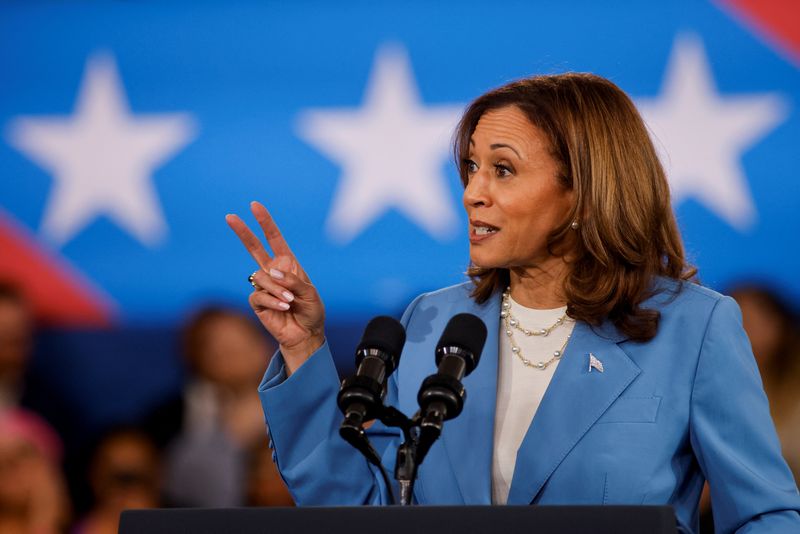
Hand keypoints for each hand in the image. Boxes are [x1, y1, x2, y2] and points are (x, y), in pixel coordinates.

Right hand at [226, 201, 324, 374]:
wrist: (305, 334)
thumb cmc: (311, 311)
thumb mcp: (309, 293)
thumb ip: (293, 280)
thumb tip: (271, 271)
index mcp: (288, 264)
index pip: (274, 240)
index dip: (265, 223)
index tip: (255, 206)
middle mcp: (273, 272)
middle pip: (254, 248)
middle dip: (243, 232)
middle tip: (229, 216)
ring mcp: (263, 286)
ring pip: (261, 278)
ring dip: (277, 288)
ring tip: (290, 301)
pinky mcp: (257, 302)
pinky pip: (258, 294)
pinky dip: (272, 299)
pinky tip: (282, 307)